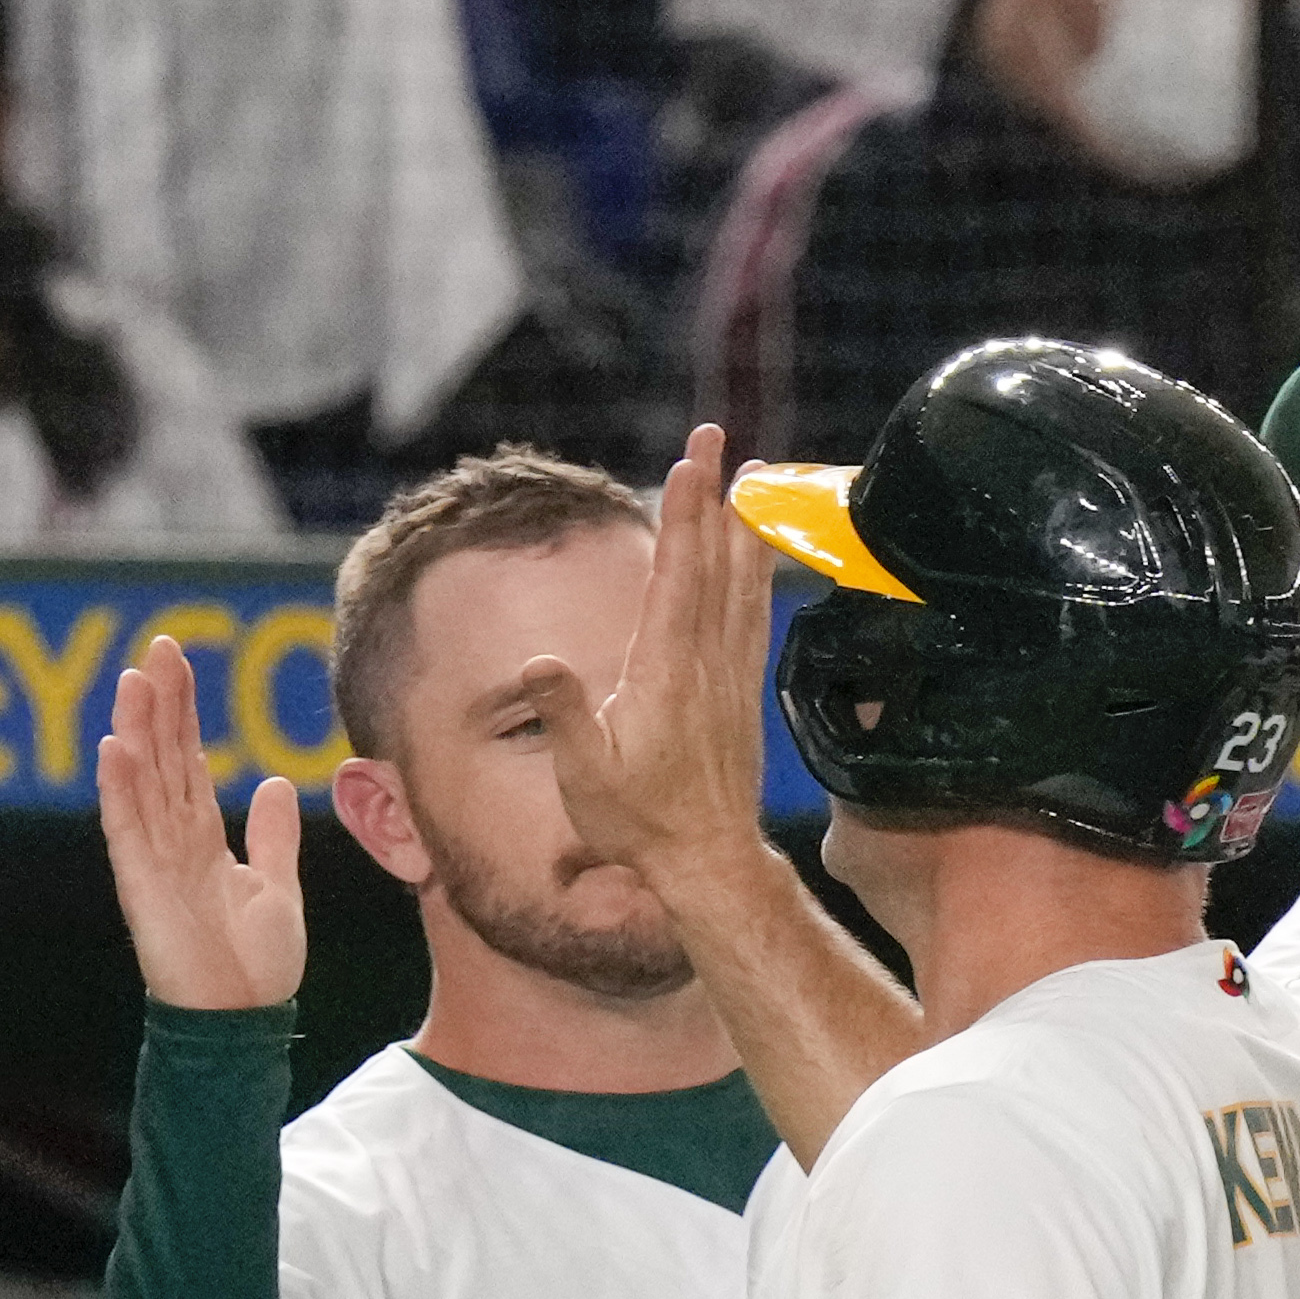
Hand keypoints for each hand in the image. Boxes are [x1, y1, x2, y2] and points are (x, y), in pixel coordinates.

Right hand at [94, 633, 303, 1009]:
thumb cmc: (255, 963)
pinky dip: (120, 789)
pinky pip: (126, 829)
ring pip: (142, 782)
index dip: (184, 712)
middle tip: (159, 649)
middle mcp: (172, 842)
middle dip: (161, 704)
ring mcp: (153, 861)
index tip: (180, 662)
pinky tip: (114, 748)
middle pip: (163, 759)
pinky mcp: (142, 886)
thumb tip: (272, 783)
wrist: (244, 1018)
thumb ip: (273, 836)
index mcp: (203, 840)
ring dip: (136, 731)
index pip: (188, 761)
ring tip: (135, 682)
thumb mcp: (277, 886)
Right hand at [522, 425, 780, 902]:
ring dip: (743, 524)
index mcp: (665, 672)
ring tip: (754, 474)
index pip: (678, 576)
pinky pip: (753, 616)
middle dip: (714, 495)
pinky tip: (760, 553)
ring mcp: (730, 675)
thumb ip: (563, 714)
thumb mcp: (586, 775)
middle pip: (714, 562)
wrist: (707, 863)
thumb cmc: (639, 823)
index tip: (692, 463)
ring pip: (742, 583)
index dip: (684, 516)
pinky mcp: (742, 690)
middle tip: (718, 436)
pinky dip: (758, 573)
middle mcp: (706, 663)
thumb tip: (538, 663)